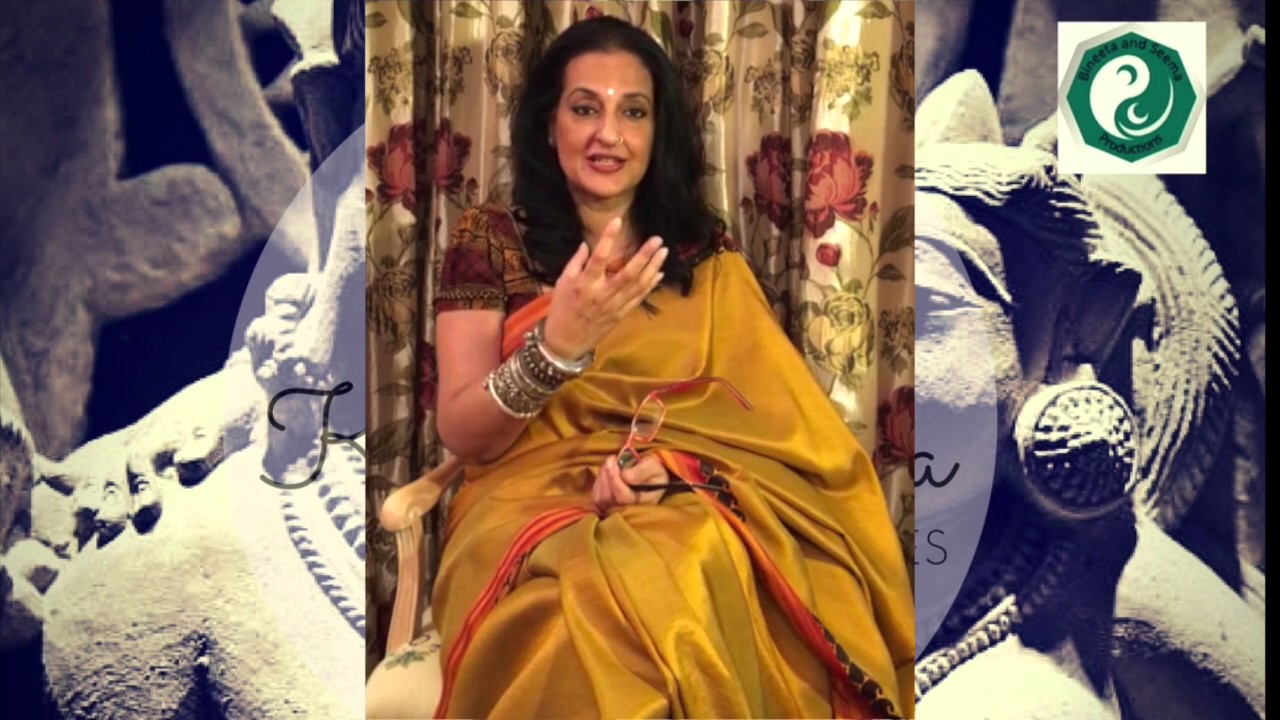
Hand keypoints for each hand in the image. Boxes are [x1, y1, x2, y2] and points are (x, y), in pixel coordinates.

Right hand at [543, 217, 667, 359]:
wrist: (566, 341)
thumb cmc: (562, 309)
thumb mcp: (561, 283)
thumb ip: (575, 262)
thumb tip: (587, 244)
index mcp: (584, 284)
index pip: (598, 258)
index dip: (608, 238)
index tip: (617, 220)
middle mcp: (602, 294)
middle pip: (627, 273)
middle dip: (644, 256)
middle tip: (657, 239)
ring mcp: (614, 306)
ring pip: (638, 285)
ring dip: (653, 268)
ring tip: (664, 252)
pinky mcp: (621, 314)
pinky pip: (639, 298)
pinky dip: (650, 285)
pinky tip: (659, 272)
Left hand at [591, 453, 668, 512]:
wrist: (651, 475)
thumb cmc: (654, 470)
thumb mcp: (653, 466)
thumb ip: (641, 471)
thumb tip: (625, 476)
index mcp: (644, 502)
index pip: (624, 498)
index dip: (615, 480)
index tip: (614, 461)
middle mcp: (630, 510)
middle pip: (608, 500)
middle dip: (606, 476)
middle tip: (612, 459)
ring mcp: (618, 511)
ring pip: (600, 499)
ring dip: (601, 478)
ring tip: (610, 464)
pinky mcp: (607, 507)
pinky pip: (596, 498)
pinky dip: (598, 482)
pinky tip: (607, 472)